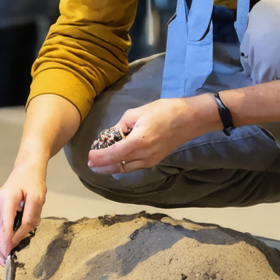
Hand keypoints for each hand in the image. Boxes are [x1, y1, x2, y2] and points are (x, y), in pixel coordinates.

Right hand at [0, 164, 45, 265]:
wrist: (25, 172)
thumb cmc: (33, 184)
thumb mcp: (38, 199)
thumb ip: (29, 219)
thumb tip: (18, 239)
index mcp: (6, 199)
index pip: (3, 226)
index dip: (5, 243)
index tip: (7, 257)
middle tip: (5, 263)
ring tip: (2, 259)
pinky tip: (2, 249)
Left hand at [86, 96, 208, 175]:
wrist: (191, 119)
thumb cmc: (165, 111)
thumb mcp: (137, 113)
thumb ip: (122, 125)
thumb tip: (113, 134)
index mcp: (138, 141)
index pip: (113, 154)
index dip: (99, 158)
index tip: (89, 156)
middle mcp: (144, 155)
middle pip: (118, 166)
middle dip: (102, 166)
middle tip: (90, 164)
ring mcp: (151, 160)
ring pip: (126, 169)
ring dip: (111, 168)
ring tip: (99, 164)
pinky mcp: (156, 160)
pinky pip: (135, 166)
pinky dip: (123, 165)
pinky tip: (116, 161)